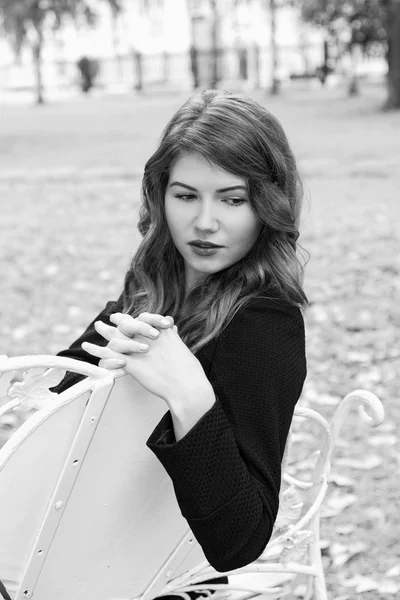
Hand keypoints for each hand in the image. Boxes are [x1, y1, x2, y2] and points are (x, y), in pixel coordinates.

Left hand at [81, 312, 206, 404]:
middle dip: (118, 320)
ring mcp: (138, 350)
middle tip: (108, 319)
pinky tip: (92, 352)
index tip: (126, 316)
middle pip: (128, 324)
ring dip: (105, 332)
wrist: (186, 386)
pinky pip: (111, 357)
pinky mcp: (131, 364)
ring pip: (116, 338)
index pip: (143, 318)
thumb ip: (173, 338)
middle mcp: (147, 337)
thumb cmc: (188, 371)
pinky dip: (100, 354)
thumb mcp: (181, 348)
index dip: (133, 317)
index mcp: (160, 332)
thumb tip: (172, 330)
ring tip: (97, 328)